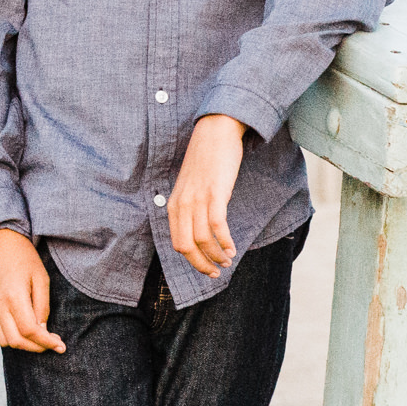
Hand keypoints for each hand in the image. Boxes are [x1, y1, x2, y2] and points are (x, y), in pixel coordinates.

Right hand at [0, 228, 63, 352]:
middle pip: (17, 341)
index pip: (30, 331)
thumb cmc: (23, 257)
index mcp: (14, 296)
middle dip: (37, 347)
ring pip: (3, 341)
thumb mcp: (41, 278)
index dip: (47, 343)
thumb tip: (43, 331)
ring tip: (35, 336)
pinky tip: (17, 330)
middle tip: (50, 342)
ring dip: (22, 344)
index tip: (60, 346)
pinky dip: (5, 338)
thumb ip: (42, 307)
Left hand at [168, 114, 245, 278]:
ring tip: (228, 260)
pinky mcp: (215, 193)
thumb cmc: (205, 160)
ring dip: (216, 255)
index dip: (192, 261)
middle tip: (216, 273)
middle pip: (186, 247)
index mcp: (173, 205)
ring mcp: (197, 199)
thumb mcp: (189, 186)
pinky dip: (225, 242)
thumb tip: (198, 231)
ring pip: (202, 240)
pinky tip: (233, 248)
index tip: (206, 268)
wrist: (215, 132)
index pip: (177, 243)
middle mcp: (182, 204)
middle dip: (202, 265)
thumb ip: (190, 207)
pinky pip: (217, 226)